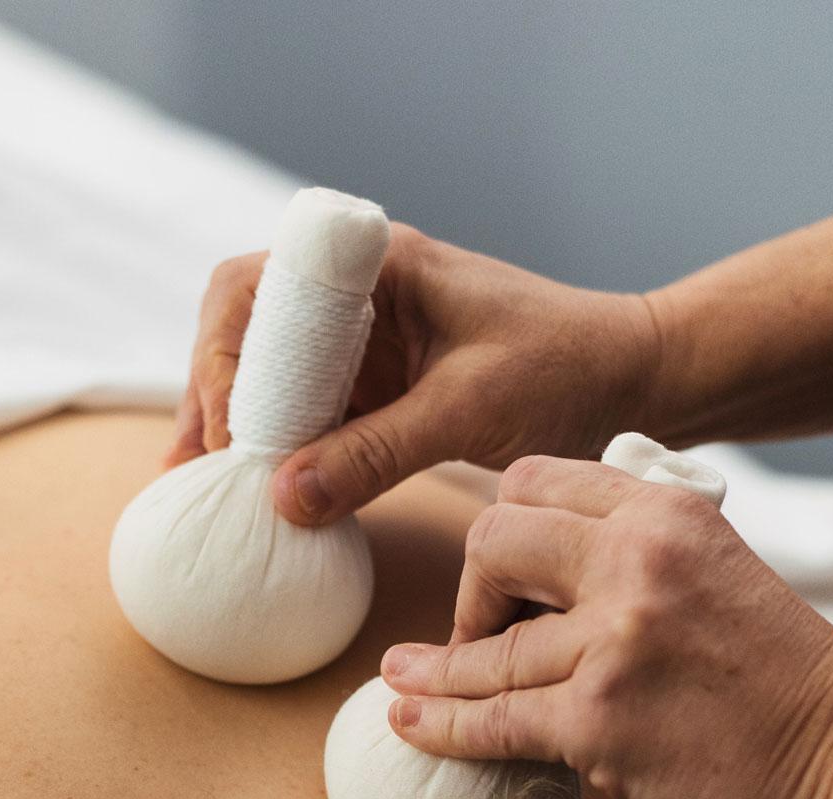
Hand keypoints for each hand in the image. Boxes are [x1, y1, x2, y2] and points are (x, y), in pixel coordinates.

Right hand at [162, 225, 659, 525]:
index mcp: (375, 266)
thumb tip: (282, 497)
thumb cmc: (567, 370)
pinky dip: (277, 452)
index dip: (226, 358)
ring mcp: (363, 344)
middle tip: (198, 468)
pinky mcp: (378, 389)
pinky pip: (307, 414)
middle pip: (245, 329)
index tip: (231, 434)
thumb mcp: (467, 412)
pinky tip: (253, 495)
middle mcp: (357, 295)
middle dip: (214, 395)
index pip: (258, 288)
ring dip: (236, 428)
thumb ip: (375, 453)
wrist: (634, 379)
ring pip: (268, 376)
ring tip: (203, 488)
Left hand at [380, 455, 832, 798]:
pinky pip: (492, 720)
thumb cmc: (788, 684)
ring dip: (437, 669)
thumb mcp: (721, 573)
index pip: (535, 483)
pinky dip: (441, 726)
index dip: (501, 528)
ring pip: (485, 648)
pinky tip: (408, 721)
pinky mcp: (600, 722)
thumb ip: (639, 556)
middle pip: (492, 542)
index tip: (496, 579)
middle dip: (468, 590)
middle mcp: (637, 561)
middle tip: (472, 633)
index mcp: (667, 511)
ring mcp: (615, 642)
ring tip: (402, 677)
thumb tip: (547, 577)